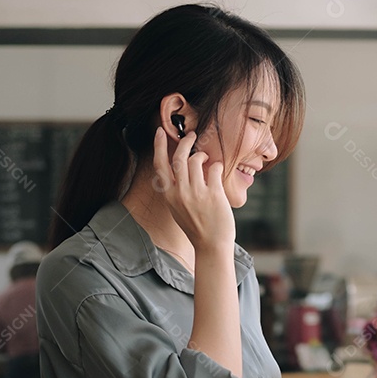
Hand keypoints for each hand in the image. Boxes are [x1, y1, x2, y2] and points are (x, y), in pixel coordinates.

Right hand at [151, 127, 235, 252]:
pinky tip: (217, 168)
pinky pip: (214, 169)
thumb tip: (180, 168)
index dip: (159, 146)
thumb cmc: (196, 226)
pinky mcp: (214, 194)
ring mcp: (197, 193)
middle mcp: (180, 193)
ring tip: (206, 158)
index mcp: (169, 196)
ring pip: (196, 160)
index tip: (160, 132)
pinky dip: (216, 165)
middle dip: (185, 142)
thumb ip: (176, 189)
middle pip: (179, 158)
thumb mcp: (177, 208)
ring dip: (202, 154)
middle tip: (191, 135)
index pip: (159, 165)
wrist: (211, 245)